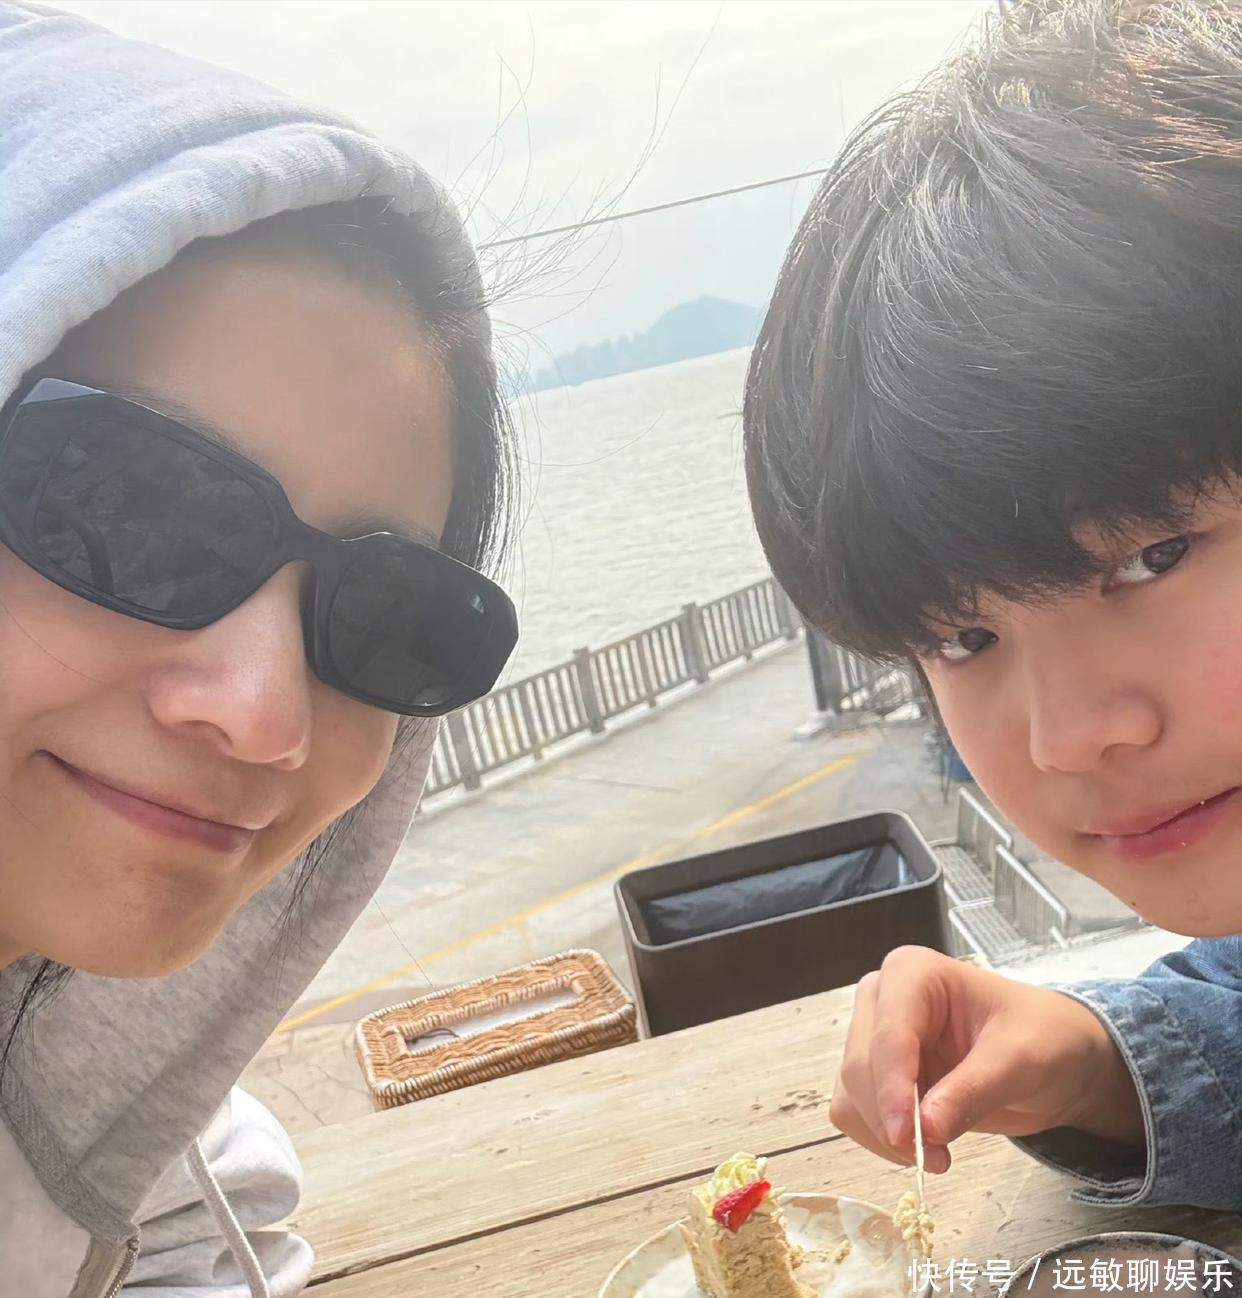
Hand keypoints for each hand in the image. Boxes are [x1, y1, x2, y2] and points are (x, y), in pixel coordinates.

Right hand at [829, 946, 1143, 1173]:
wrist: (1055, 1057)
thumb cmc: (1043, 1038)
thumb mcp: (1021, 1060)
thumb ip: (972, 1091)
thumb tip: (926, 1129)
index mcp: (914, 973)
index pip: (889, 1035)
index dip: (892, 1088)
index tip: (908, 1138)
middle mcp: (883, 998)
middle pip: (860, 1065)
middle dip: (892, 1118)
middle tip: (937, 1158)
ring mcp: (874, 1035)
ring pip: (850, 1092)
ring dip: (884, 1135)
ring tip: (939, 1154)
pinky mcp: (876, 1073)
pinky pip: (855, 1112)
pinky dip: (880, 1140)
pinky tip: (923, 1146)